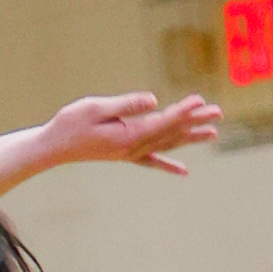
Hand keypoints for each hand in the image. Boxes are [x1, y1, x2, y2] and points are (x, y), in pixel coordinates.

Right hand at [44, 91, 222, 175]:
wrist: (54, 147)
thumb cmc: (70, 124)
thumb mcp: (96, 107)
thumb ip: (126, 104)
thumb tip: (153, 100)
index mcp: (128, 135)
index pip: (163, 121)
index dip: (183, 111)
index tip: (200, 101)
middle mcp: (134, 148)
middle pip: (171, 133)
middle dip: (195, 121)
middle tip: (218, 113)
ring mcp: (130, 153)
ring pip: (167, 144)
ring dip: (190, 138)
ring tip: (212, 133)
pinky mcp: (125, 154)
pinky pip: (151, 161)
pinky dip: (168, 164)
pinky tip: (183, 171)